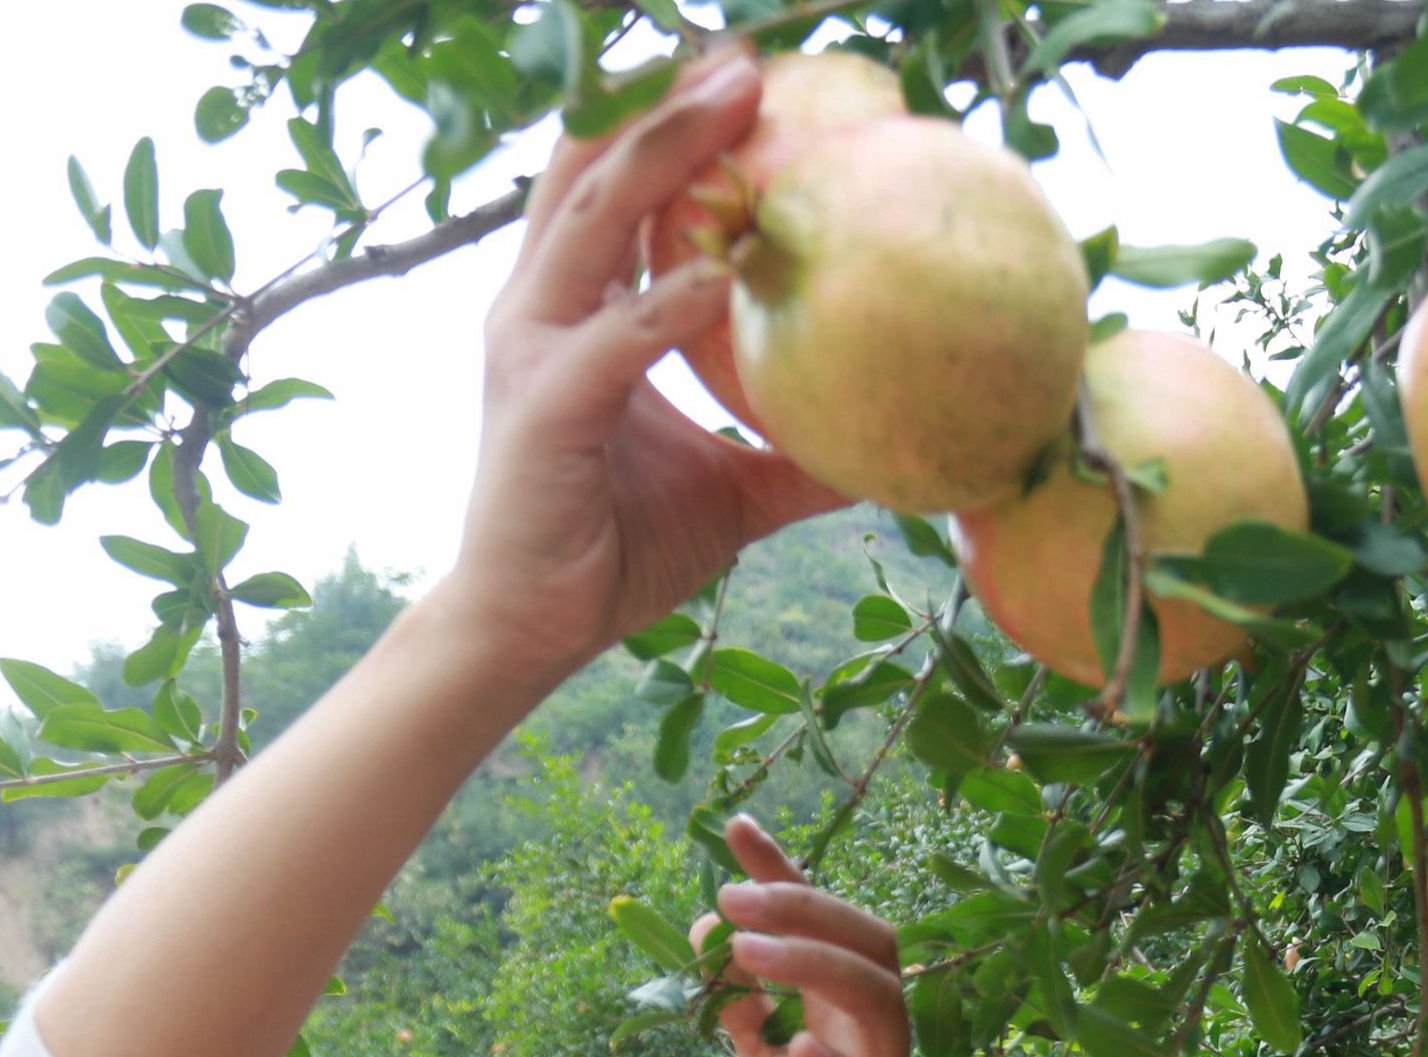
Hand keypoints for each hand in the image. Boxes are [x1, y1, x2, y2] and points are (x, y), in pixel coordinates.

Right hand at [436, 54, 842, 685]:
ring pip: (597, 220)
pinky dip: (668, 302)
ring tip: (737, 106)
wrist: (531, 629)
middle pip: (601, 170)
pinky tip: (727, 273)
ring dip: (668, 157)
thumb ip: (800, 452)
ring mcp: (532, 350)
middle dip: (671, 105)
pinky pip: (612, 341)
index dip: (672, 122)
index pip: (619, 185)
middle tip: (749, 57)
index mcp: (576, 308)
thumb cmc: (617, 545)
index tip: (750, 75)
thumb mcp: (735, 489)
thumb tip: (896, 442)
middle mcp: (542, 307)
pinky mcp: (543, 409)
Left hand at [705, 816, 917, 1056]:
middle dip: (801, 907)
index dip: (785, 871)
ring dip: (813, 964)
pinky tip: (791, 1044)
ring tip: (745, 948)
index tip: (734, 827)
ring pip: (876, 998)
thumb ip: (743, 1008)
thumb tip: (711, 940)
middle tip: (729, 896)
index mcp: (847, 1009)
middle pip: (865, 942)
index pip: (825, 921)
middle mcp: (877, 1033)